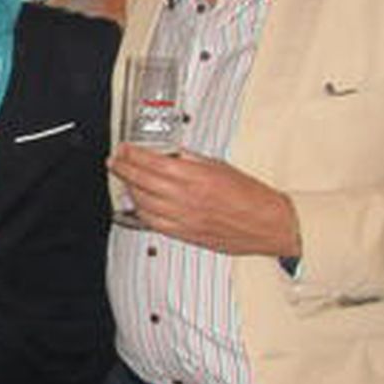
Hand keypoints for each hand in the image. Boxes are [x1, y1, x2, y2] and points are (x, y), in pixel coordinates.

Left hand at [110, 143, 301, 257]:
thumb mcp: (220, 166)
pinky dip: (140, 211)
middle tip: (114, 161)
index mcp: (196, 177)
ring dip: (128, 189)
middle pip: (142, 182)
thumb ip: (190, 159)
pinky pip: (153, 223)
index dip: (133, 155)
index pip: (153, 163)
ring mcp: (183, 219)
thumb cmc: (250, 195)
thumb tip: (168, 153)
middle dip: (123, 169)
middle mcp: (186, 198)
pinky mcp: (185, 234)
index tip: (123, 148)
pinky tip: (136, 203)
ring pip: (143, 203)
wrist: (268, 224)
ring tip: (123, 179)